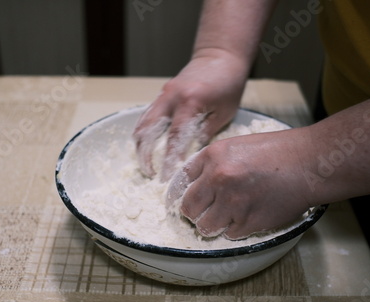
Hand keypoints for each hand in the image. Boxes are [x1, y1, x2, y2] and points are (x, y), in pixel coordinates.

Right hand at [132, 51, 248, 180]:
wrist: (220, 55)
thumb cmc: (228, 84)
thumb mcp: (224, 113)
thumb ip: (205, 134)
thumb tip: (191, 157)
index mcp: (190, 102)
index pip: (174, 138)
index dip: (168, 160)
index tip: (167, 178)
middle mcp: (171, 97)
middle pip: (147, 132)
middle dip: (145, 156)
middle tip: (150, 174)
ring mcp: (163, 94)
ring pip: (141, 124)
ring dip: (140, 147)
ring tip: (147, 165)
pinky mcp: (161, 94)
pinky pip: (146, 117)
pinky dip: (143, 134)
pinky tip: (148, 148)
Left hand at [166, 129, 312, 239]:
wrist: (308, 163)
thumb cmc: (277, 152)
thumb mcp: (237, 146)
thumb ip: (213, 163)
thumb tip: (196, 184)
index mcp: (213, 156)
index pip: (180, 180)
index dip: (181, 193)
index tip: (184, 200)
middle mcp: (218, 178)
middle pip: (188, 207)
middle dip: (193, 213)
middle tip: (202, 213)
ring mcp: (233, 202)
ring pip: (205, 227)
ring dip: (212, 225)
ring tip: (224, 218)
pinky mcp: (249, 222)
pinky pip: (230, 234)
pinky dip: (236, 229)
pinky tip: (247, 217)